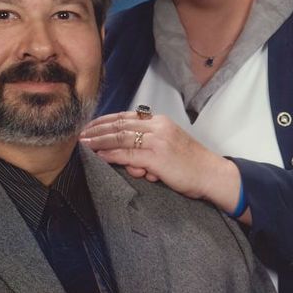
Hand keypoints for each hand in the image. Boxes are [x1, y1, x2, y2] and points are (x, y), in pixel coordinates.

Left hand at [81, 111, 249, 221]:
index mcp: (160, 121)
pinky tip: (98, 155)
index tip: (91, 125)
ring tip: (83, 144)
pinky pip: (127, 154)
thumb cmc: (191, 164)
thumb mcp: (169, 145)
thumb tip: (125, 155)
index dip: (106, 121)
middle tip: (80, 133)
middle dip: (97, 129)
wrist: (212, 174)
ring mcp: (157, 141)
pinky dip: (110, 154)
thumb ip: (148, 144)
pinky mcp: (156, 157)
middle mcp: (157, 127)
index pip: (127, 117)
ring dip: (98, 140)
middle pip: (119, 124)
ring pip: (120, 137)